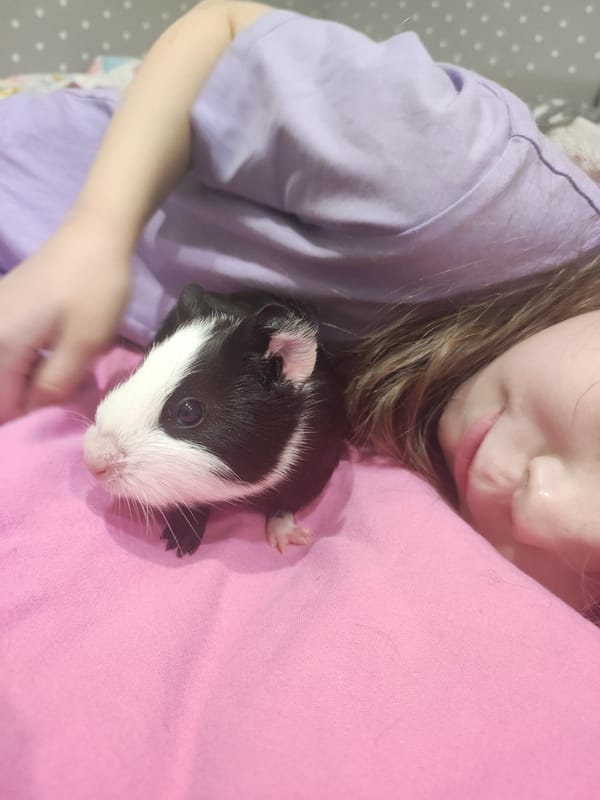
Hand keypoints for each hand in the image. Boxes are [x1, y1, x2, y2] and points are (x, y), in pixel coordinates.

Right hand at [0, 212, 131, 421]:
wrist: (94, 234)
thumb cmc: (95, 289)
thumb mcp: (86, 343)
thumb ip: (55, 384)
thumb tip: (34, 409)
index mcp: (2, 345)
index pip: (3, 406)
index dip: (28, 420)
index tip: (56, 415)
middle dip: (24, 399)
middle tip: (60, 391)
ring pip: (1, 370)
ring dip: (25, 380)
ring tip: (56, 375)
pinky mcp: (1, 308)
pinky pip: (4, 350)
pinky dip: (22, 361)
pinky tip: (48, 357)